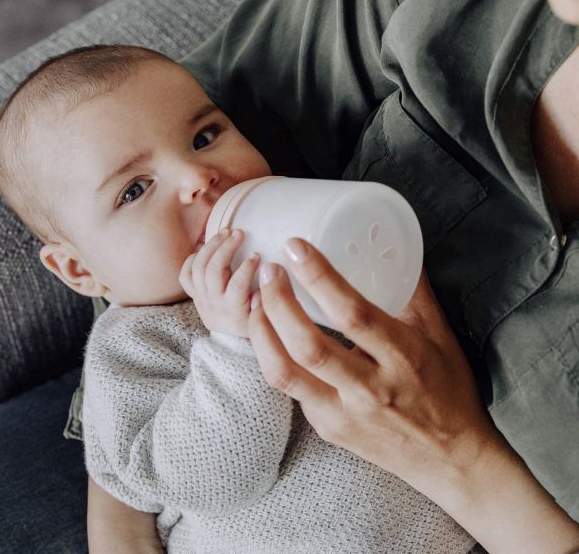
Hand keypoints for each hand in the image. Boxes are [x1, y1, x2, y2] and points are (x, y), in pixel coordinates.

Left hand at [179, 228, 258, 336]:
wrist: (229, 340)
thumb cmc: (251, 323)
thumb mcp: (263, 318)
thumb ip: (265, 302)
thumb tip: (267, 285)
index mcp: (233, 307)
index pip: (237, 285)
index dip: (246, 267)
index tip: (256, 254)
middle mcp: (214, 301)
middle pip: (213, 270)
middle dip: (225, 248)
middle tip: (239, 233)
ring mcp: (201, 296)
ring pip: (198, 267)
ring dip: (211, 246)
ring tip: (225, 232)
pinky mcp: (194, 294)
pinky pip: (185, 275)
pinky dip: (192, 259)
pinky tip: (205, 248)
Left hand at [248, 238, 492, 498]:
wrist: (451, 460)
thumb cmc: (449, 390)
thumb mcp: (441, 335)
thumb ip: (413, 291)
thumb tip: (393, 247)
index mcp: (403, 359)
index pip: (353, 314)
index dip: (319, 277)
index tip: (295, 248)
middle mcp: (370, 390)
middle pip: (308, 346)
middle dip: (278, 302)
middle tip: (269, 271)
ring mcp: (343, 414)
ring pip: (285, 373)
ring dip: (261, 332)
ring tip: (256, 300)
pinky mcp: (327, 428)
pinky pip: (291, 388)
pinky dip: (274, 355)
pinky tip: (271, 333)